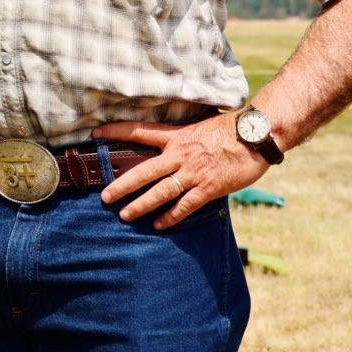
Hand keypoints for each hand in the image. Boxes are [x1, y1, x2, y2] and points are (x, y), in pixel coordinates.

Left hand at [93, 114, 268, 230]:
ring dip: (141, 205)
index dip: (116, 132)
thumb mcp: (201, 126)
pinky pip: (185, 205)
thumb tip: (174, 141)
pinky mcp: (208, 188)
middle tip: (104, 196)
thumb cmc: (231, 129)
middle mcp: (180, 155)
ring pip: (160, 191)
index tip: (96, 135)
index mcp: (176, 136)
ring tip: (124, 215)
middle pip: (144, 171)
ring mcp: (193, 173)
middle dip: (122, 185)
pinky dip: (171, 217)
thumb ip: (185, 137)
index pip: (140, 131)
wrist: (255, 135)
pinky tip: (159, 225)